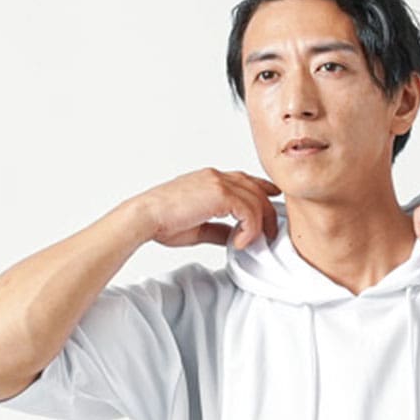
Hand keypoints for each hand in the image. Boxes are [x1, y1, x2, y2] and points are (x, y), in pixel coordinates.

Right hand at [137, 167, 282, 249]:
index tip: (273, 201)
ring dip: (259, 224)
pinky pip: (248, 210)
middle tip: (271, 234)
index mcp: (210, 179)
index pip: (245, 179)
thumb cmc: (163, 222)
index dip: (263, 189)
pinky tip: (240, 242)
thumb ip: (220, 229)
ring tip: (251, 243)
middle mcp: (216, 176)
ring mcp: (218, 182)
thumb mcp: (199, 228)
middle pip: (256, 188)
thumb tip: (235, 237)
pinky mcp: (219, 194)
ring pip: (256, 199)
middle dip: (268, 211)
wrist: (146, 216)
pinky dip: (249, 229)